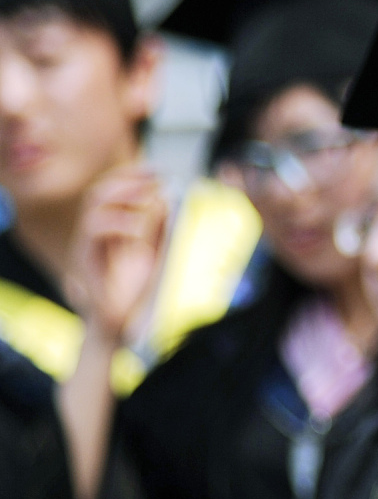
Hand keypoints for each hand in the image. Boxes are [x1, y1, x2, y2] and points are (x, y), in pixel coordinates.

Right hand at [64, 167, 167, 344]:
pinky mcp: (85, 260)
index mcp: (113, 229)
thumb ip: (160, 229)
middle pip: (100, 191)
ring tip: (148, 197)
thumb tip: (170, 199)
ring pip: (94, 204)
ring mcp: (88, 246)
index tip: (160, 170)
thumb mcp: (156, 254)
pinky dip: (119, 223)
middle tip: (155, 177)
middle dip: (128, 179)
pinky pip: (94, 230)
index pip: (115, 190)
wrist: (120, 328)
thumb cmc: (137, 293)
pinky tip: (138, 228)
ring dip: (123, 195)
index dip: (135, 175)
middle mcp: (96, 234)